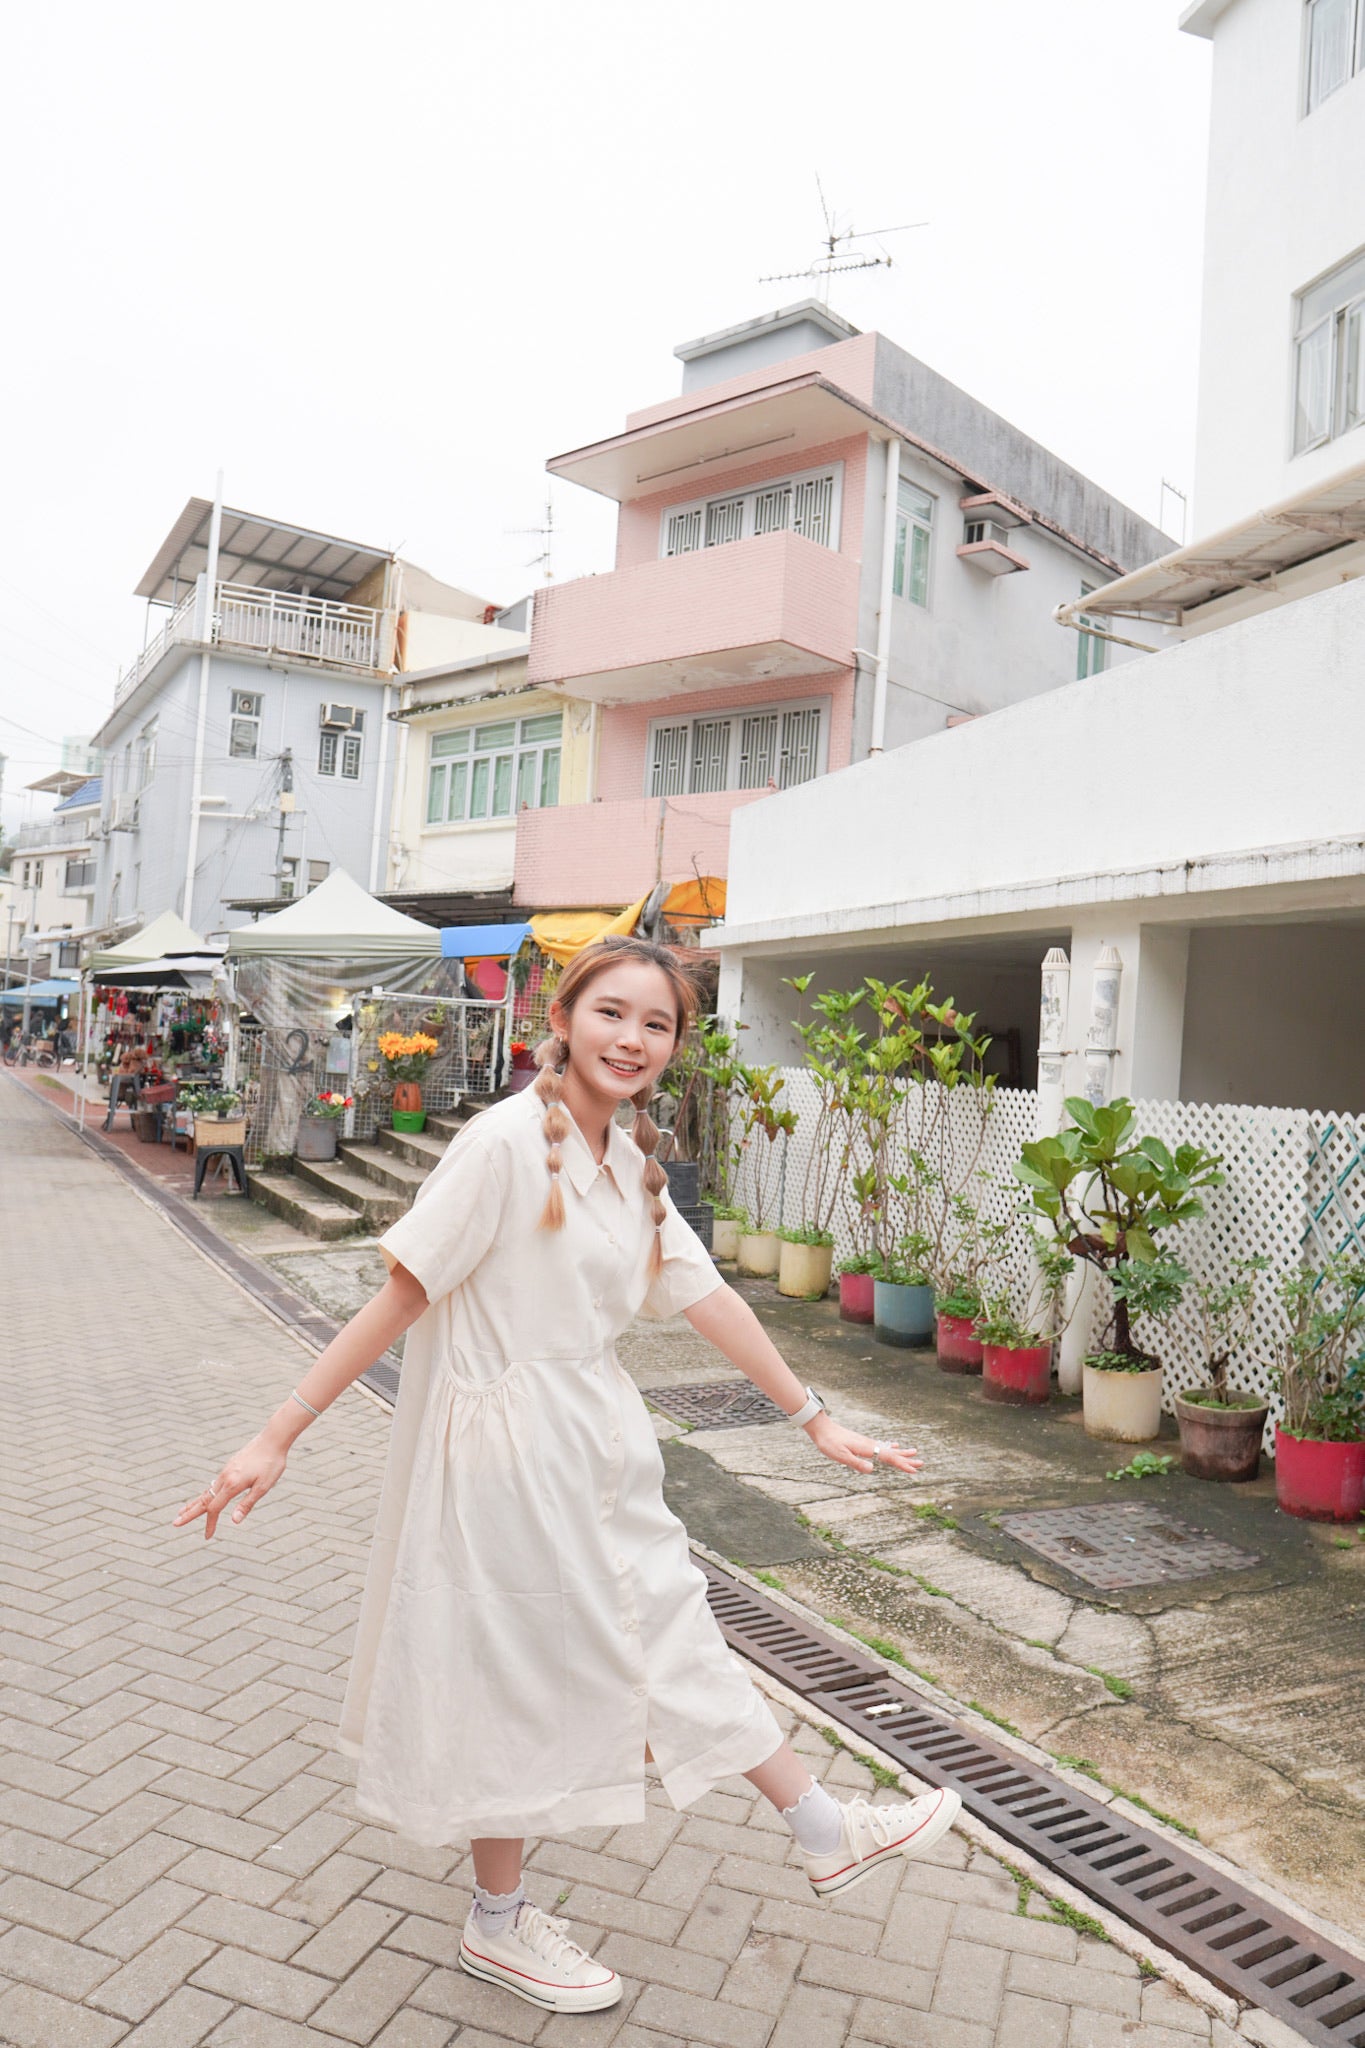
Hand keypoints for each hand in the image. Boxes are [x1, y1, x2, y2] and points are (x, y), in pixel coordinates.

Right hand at [173, 1433, 287, 1538]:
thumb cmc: (271, 1463)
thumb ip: (247, 1504)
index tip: (207, 1537)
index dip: (210, 1524)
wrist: (272, 1439)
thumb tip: (234, 1521)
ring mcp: (226, 1471)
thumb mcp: (263, 1486)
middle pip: (203, 1500)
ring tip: (182, 1511)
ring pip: (206, 1491)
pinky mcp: (229, 1466)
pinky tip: (205, 1497)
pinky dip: (205, 1493)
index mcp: (232, 1484)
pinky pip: (213, 1484)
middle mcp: (225, 1477)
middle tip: (175, 1524)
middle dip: (189, 1513)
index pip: (215, 1508)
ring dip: (194, 1503)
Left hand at [807, 1415, 922, 1476]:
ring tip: (914, 1453)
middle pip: (892, 1453)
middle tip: (921, 1463)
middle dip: (906, 1459)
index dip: (902, 1464)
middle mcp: (870, 1444)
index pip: (888, 1458)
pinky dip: (891, 1448)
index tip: (914, 1470)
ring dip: (902, 1453)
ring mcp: (867, 1442)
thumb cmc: (829, 1443)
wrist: (821, 1428)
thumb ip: (856, 1463)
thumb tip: (873, 1469)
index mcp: (867, 1448)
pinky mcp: (863, 1442)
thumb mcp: (840, 1456)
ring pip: (889, 1449)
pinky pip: (882, 1446)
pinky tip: (895, 1446)